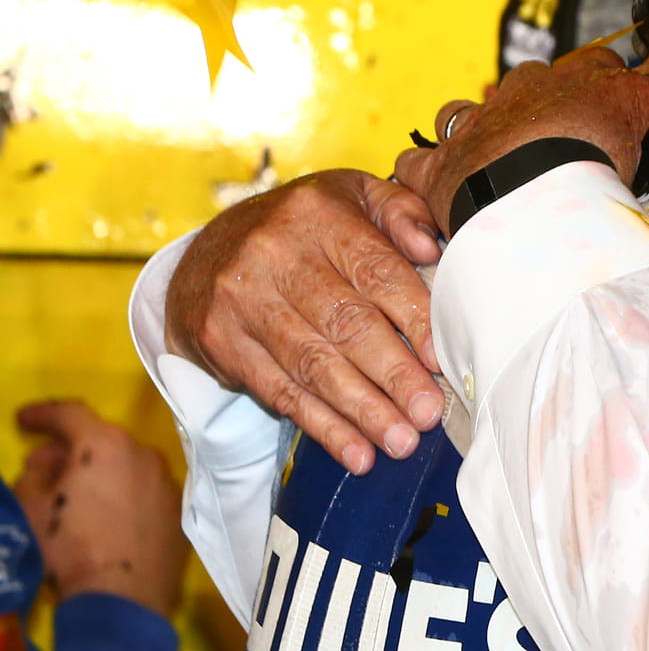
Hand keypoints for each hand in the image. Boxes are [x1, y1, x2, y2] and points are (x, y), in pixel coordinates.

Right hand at [13, 404, 185, 617]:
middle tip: (42, 465)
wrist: (124, 596)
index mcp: (105, 445)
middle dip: (68, 448)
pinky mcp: (179, 510)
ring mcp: (167, 482)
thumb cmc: (70, 547)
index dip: (42, 414)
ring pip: (125, 465)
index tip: (23, 420)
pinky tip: (107, 513)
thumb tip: (45, 465)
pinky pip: (143, 490)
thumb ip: (33, 475)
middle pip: (101, 440)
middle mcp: (144, 454)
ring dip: (99, 471)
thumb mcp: (31, 508)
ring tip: (75, 493)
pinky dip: (123, 492)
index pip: (70, 414)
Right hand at [164, 170, 445, 474]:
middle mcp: (274, 253)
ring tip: (401, 442)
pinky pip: (279, 391)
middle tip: (428, 413)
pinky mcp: (220, 340)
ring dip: (362, 410)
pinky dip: (323, 427)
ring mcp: (241, 299)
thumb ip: (401, 212)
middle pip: (344, 323)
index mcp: (318, 214)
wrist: (203, 254)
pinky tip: (357, 453)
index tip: (442, 359)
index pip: (375, 271)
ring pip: (312, 364)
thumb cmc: (303, 230)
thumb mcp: (351, 197)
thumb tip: (432, 247)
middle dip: (392, 374)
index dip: (413, 318)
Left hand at [393, 48, 648, 235]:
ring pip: (464, 111)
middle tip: (558, 134)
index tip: (623, 94)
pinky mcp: (437, 167)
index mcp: (573, 83)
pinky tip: (436, 181)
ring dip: (474, 125)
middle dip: (541, 98)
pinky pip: (417, 161)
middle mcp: (520, 93)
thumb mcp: (638, 116)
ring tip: (487, 153)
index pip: (598, 64)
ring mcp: (475, 127)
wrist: (530, 195)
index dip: (611, 78)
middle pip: (531, 80)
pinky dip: (425, 169)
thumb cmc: (590, 160)